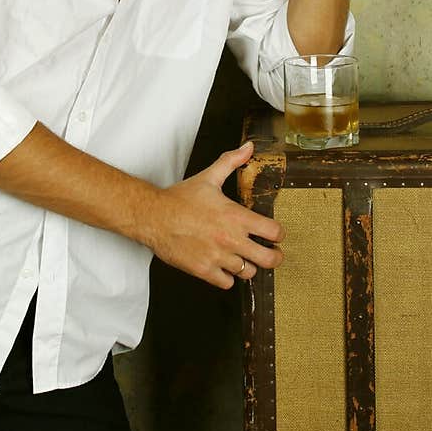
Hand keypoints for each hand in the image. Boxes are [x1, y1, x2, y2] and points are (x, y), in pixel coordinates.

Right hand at [145, 141, 283, 287]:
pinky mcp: (204, 270)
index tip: (274, 234)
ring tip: (241, 258)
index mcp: (236, 217)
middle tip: (271, 253)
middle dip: (274, 256)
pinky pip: (227, 283)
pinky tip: (223, 266)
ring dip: (247, 266)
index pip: (274, 232)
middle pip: (270, 259)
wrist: (153, 217)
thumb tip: (248, 147)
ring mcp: (218, 257)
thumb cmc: (179, 199)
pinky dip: (227, 277)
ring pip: (248, 273)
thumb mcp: (209, 177)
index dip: (278, 234)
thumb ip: (231, 161)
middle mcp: (231, 239)